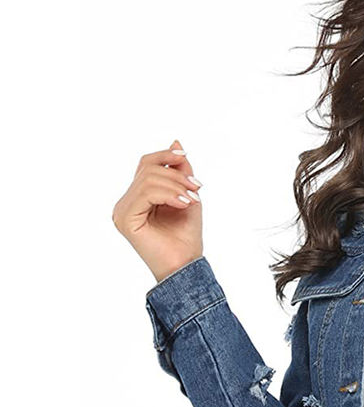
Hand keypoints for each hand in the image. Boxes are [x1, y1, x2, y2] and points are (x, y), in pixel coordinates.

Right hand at [112, 139, 204, 284]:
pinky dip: (169, 195)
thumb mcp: (187, 196)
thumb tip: (175, 142)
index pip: (146, 165)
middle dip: (177, 176)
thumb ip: (180, 172)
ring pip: (148, 180)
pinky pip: (145, 194)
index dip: (165, 156)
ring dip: (176, 186)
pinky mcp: (125, 219)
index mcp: (138, 196)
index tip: (185, 157)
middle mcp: (126, 202)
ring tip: (192, 199)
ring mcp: (122, 211)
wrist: (186, 264)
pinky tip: (183, 204)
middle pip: (148, 169)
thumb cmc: (186, 236)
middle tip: (197, 189)